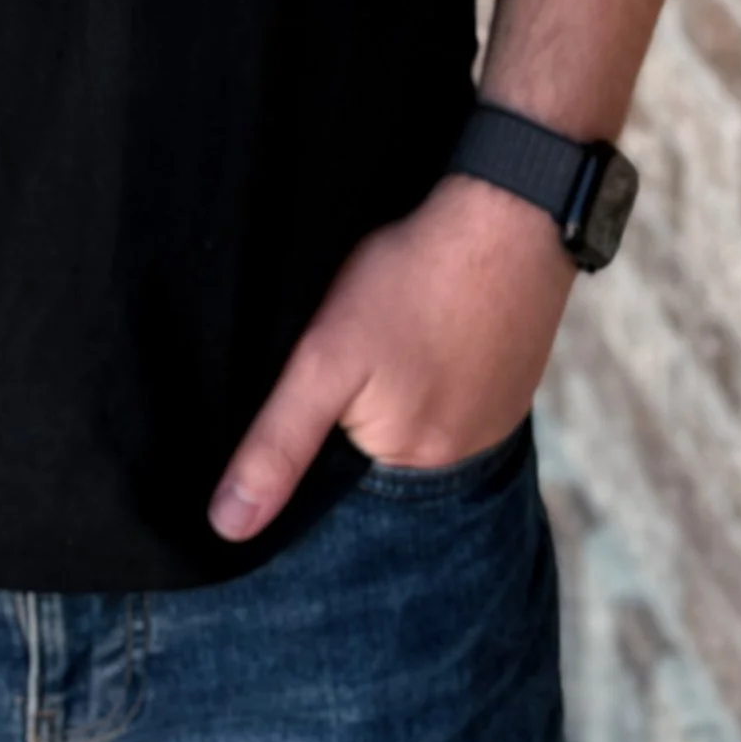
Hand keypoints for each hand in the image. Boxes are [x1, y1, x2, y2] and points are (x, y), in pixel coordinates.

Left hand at [208, 174, 575, 540]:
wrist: (508, 215)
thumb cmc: (412, 280)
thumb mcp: (325, 356)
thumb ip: (279, 442)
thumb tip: (229, 525)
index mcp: (411, 465)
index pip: (341, 475)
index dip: (318, 431)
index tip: (316, 383)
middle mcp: (460, 460)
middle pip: (381, 448)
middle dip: (356, 410)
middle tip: (357, 345)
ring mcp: (494, 420)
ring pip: (419, 419)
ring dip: (399, 390)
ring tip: (391, 337)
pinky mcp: (511, 383)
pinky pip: (457, 394)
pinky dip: (436, 371)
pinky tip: (428, 331)